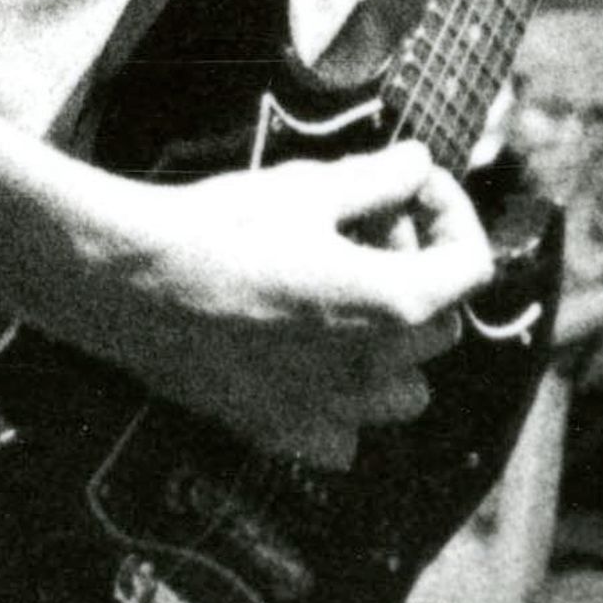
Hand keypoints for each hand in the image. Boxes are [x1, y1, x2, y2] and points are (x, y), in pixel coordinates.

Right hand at [42, 139, 496, 471]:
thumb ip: (380, 179)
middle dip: (419, 274)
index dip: (451, 214)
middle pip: (441, 326)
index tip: (413, 185)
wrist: (130, 283)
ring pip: (404, 393)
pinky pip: (341, 438)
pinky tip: (307, 365)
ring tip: (346, 304)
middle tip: (366, 232)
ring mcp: (328, 409)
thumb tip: (419, 164)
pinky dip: (342, 409)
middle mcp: (373, 369)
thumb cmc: (220, 228)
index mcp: (394, 303)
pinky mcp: (278, 430)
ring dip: (393, 350)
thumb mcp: (308, 188)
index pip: (471, 265)